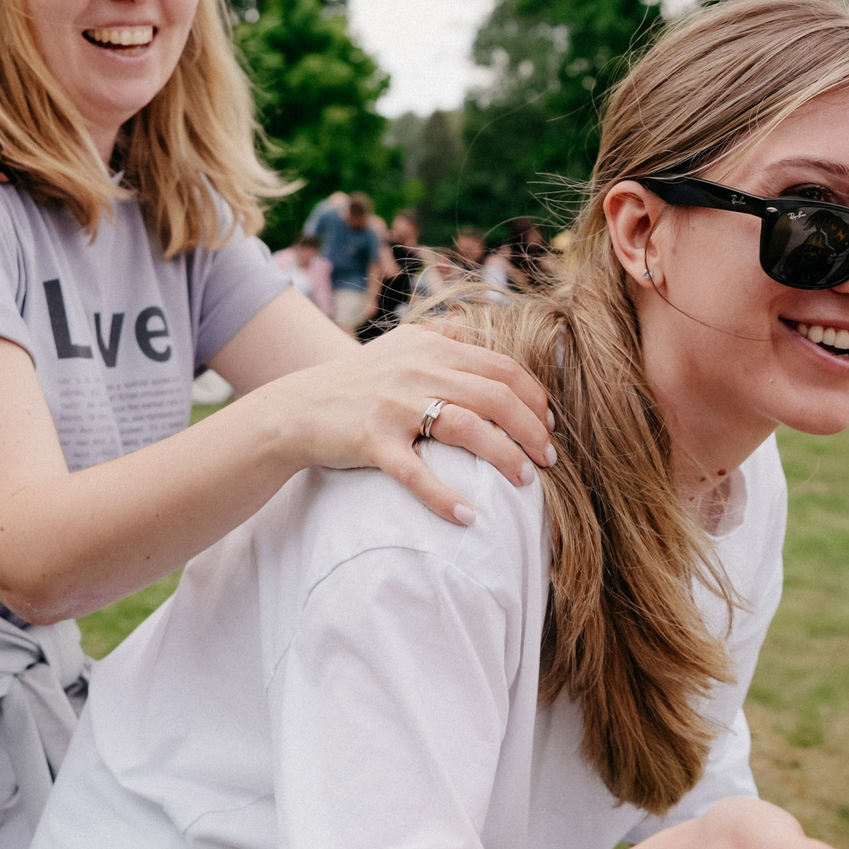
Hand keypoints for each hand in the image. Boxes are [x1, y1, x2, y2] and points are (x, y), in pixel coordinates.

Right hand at [251, 323, 556, 524]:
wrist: (297, 408)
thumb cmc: (356, 382)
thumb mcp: (398, 346)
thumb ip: (438, 337)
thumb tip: (473, 331)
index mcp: (431, 345)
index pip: (501, 366)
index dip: (534, 396)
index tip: (550, 424)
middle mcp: (417, 369)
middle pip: (495, 395)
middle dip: (531, 429)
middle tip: (549, 458)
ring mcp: (394, 404)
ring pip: (467, 427)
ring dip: (504, 456)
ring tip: (525, 479)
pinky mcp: (372, 439)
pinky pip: (416, 472)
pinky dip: (445, 496)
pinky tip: (468, 517)